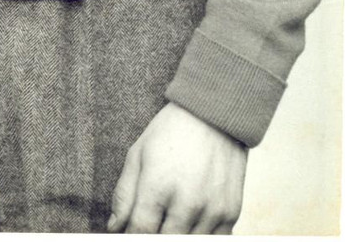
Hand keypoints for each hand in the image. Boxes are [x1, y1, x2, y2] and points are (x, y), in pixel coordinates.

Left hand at [107, 103, 246, 233]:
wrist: (214, 115)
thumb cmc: (170, 132)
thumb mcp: (138, 154)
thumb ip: (124, 194)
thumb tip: (114, 227)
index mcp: (158, 184)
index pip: (140, 230)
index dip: (131, 236)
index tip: (128, 232)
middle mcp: (187, 201)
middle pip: (164, 241)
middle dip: (153, 235)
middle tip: (150, 222)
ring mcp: (212, 210)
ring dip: (175, 234)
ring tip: (169, 218)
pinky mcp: (230, 213)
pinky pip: (213, 241)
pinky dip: (198, 236)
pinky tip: (189, 223)